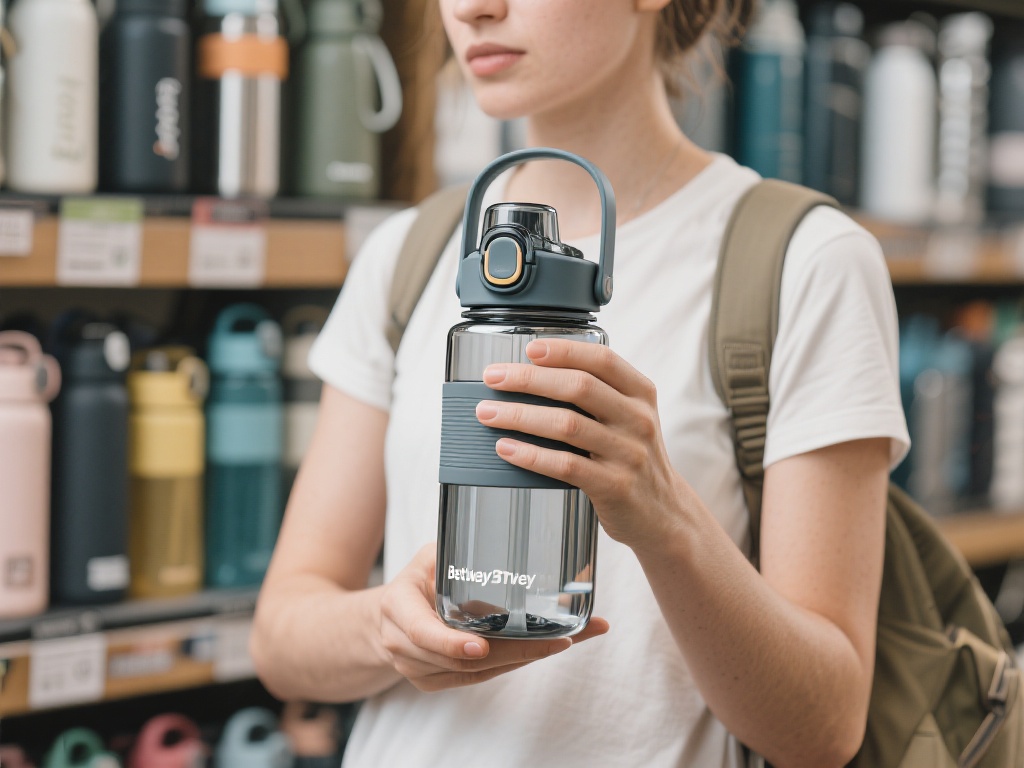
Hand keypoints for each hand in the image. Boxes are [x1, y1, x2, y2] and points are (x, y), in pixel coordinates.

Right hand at [379, 544, 608, 691]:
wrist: (387, 618)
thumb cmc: (417, 580)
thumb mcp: (429, 558)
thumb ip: (456, 553)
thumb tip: (506, 539)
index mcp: (398, 607)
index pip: (423, 632)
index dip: (451, 643)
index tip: (481, 647)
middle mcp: (402, 643)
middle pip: (461, 660)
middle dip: (513, 652)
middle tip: (559, 640)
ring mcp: (416, 669)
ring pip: (475, 673)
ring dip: (521, 659)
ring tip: (563, 641)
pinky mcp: (433, 682)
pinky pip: (475, 679)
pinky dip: (510, 665)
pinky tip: (540, 651)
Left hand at [475, 338, 688, 548]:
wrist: (663, 514)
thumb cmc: (632, 458)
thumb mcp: (629, 418)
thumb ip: (598, 394)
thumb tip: (533, 372)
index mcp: (640, 394)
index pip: (602, 361)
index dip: (564, 351)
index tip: (529, 348)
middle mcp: (637, 419)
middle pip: (578, 387)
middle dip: (528, 379)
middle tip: (493, 378)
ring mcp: (628, 453)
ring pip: (567, 425)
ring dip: (520, 416)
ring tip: (487, 413)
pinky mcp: (615, 486)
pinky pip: (566, 465)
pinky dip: (531, 455)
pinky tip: (507, 448)